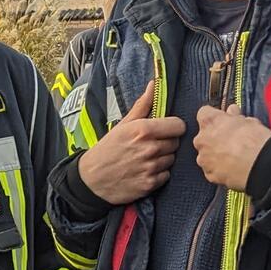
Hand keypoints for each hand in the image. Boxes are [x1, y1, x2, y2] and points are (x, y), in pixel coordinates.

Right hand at [74, 81, 184, 204]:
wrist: (92, 179)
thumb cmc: (107, 149)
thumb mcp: (123, 124)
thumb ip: (143, 105)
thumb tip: (154, 85)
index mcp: (143, 130)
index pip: (179, 126)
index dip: (173, 127)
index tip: (166, 129)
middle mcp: (150, 148)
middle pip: (176, 143)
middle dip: (167, 142)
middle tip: (152, 144)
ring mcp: (151, 167)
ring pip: (171, 159)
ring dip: (163, 158)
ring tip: (147, 158)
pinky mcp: (150, 184)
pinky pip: (166, 175)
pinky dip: (159, 173)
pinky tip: (145, 170)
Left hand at [195, 104, 270, 190]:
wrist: (259, 165)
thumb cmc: (255, 142)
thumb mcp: (249, 121)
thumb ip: (235, 117)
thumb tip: (233, 113)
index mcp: (209, 121)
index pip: (205, 113)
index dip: (216, 117)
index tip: (224, 120)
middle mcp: (202, 139)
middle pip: (204, 136)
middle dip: (215, 137)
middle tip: (232, 140)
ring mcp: (204, 158)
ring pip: (206, 154)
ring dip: (216, 154)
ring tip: (234, 156)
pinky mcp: (210, 174)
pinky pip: (212, 169)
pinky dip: (219, 169)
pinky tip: (233, 167)